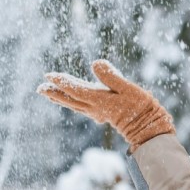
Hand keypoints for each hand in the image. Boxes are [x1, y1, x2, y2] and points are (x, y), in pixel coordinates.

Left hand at [37, 60, 175, 151]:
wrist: (148, 127)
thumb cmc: (141, 106)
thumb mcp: (128, 87)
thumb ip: (111, 76)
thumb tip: (95, 63)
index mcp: (100, 100)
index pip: (75, 90)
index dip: (61, 82)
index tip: (48, 75)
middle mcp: (95, 108)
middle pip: (70, 99)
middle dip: (55, 93)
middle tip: (40, 87)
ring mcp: (99, 112)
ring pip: (75, 105)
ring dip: (61, 99)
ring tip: (49, 94)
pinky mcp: (104, 114)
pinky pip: (83, 108)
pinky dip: (73, 103)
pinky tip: (72, 102)